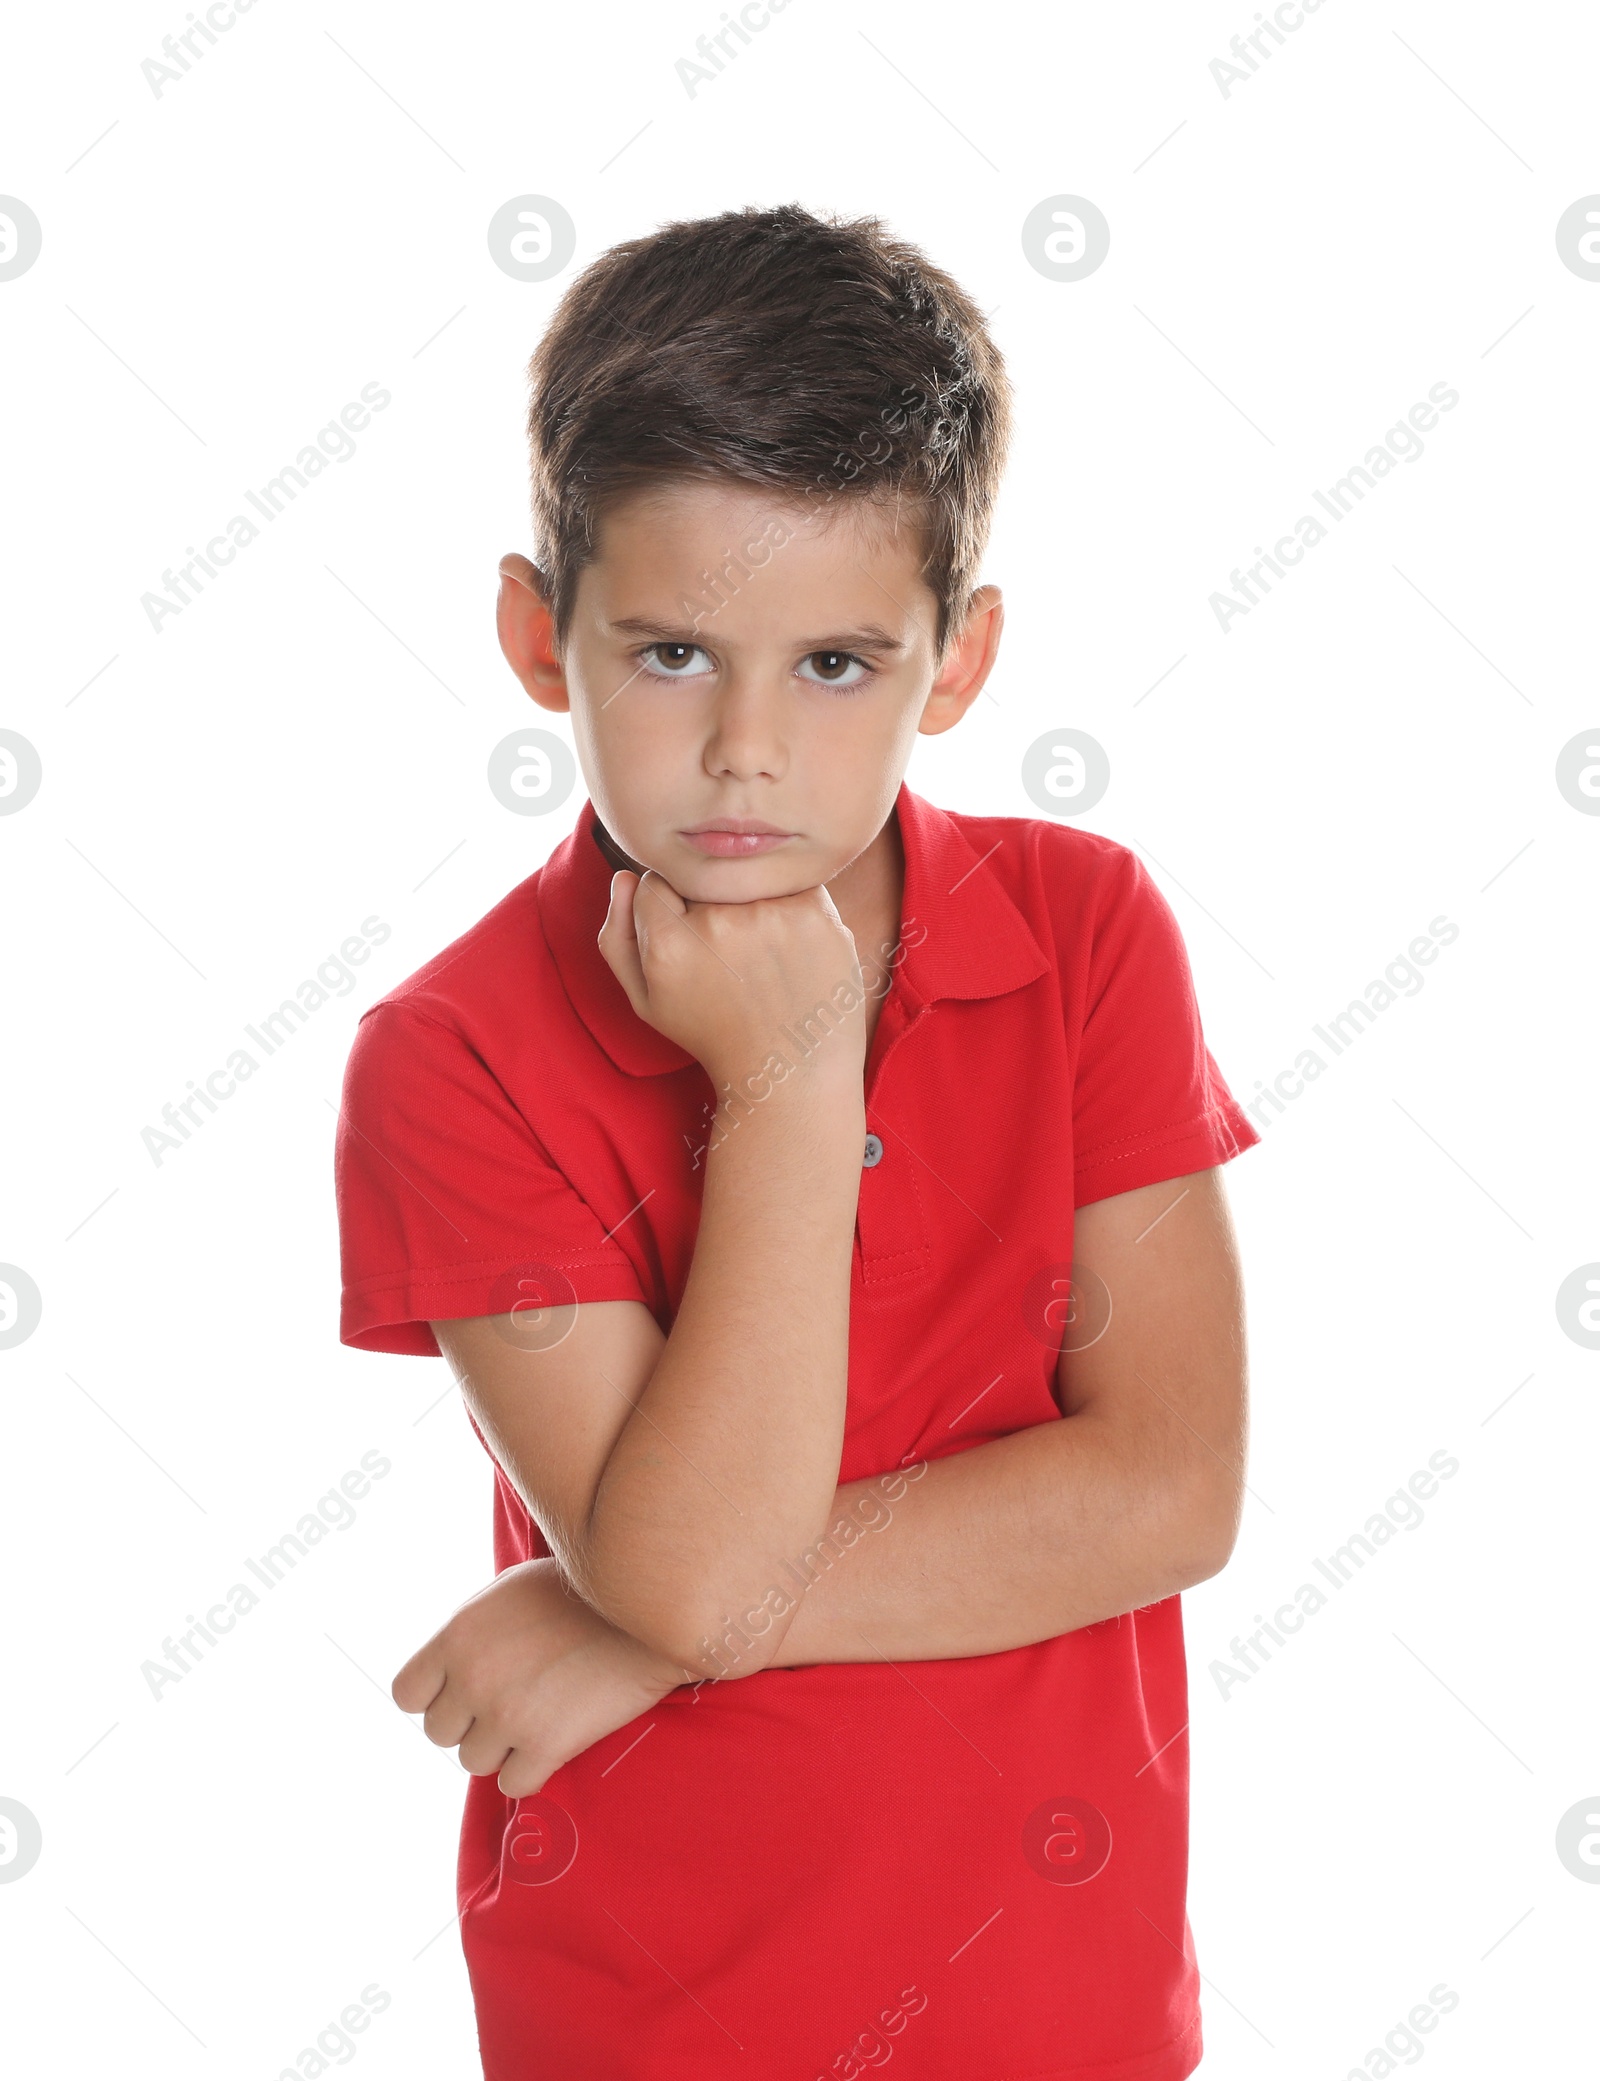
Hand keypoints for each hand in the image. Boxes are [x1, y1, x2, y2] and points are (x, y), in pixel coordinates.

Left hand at [391, 1558, 689, 1796]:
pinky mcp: (547, 1745)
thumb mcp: (509, 1593)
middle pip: (441, 1733)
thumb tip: (446, 1669)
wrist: (652, 1604)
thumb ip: (470, 1633)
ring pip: (474, 1761)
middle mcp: (473, 1676)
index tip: (466, 1692)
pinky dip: (533, 1769)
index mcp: (457, 1635)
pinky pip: (514, 1784)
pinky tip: (557, 1740)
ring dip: (502, 1747)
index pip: (407, 1695)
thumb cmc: (583, 1592)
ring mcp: (508, 1714)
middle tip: (513, 1702)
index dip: (436, 1698)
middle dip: (472, 1722)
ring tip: (539, 1716)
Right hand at [598, 868, 866, 1088]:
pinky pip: (793, 882)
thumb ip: (618, 937)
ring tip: (765, 955)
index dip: (672, 909)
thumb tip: (625, 876)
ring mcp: (770, 913)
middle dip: (711, 903)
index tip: (692, 941)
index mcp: (668, 942)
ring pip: (748, 875)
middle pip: (702, 876)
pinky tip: (795, 948)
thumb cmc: (714, 1034)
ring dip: (753, 901)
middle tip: (731, 953)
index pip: (655, 880)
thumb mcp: (647, 1001)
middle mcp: (718, 921)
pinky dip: (793, 906)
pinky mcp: (814, 911)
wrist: (791, 1072)